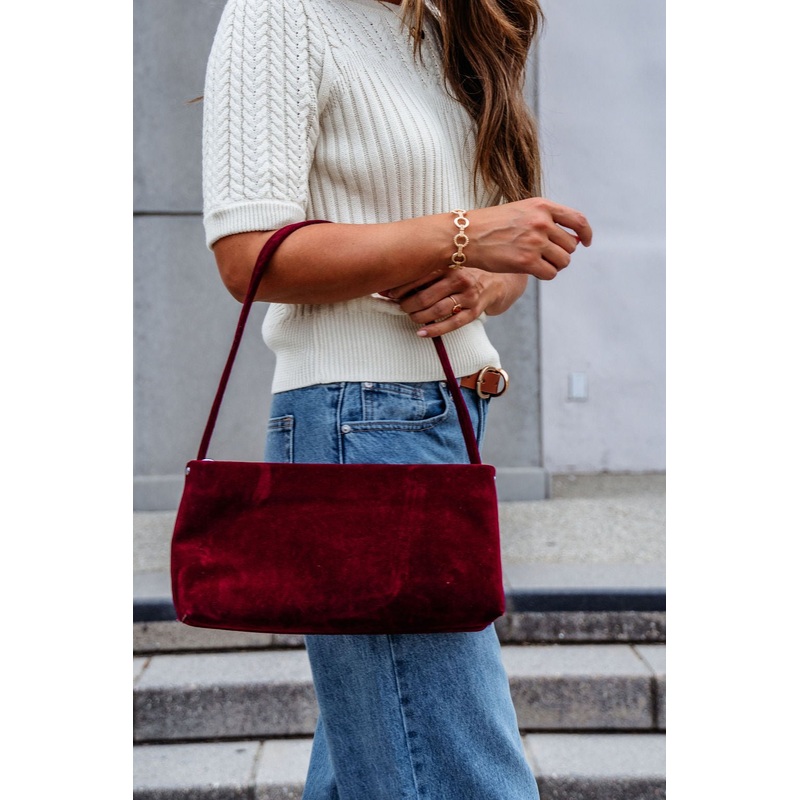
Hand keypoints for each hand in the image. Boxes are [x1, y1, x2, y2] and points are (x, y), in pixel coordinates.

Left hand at [381, 267, 520, 337]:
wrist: (497, 280)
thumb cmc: (463, 273)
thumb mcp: (448, 265)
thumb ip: (424, 272)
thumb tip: (388, 283)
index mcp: (449, 264)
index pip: (419, 276)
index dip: (400, 287)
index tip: (387, 293)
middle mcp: (459, 278)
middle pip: (425, 295)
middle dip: (407, 304)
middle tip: (399, 307)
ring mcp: (468, 296)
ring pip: (437, 310)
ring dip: (418, 317)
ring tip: (410, 317)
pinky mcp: (475, 311)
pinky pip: (452, 324)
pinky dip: (434, 330)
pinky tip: (421, 333)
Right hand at [466, 197, 592, 278]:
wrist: (466, 235)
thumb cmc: (492, 225)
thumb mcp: (521, 211)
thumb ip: (547, 220)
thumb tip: (576, 240)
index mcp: (542, 206)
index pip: (578, 220)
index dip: (586, 233)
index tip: (586, 242)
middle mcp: (542, 222)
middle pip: (571, 245)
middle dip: (562, 252)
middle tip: (545, 255)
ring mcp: (535, 242)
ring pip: (563, 261)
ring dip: (554, 265)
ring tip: (538, 262)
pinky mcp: (527, 261)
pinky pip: (551, 273)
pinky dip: (545, 274)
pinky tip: (533, 270)